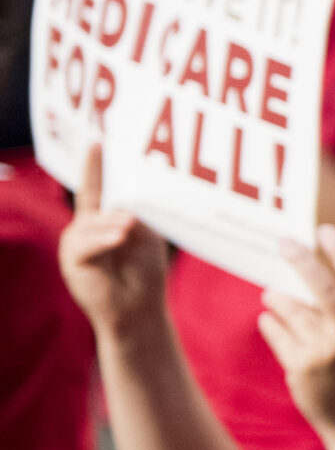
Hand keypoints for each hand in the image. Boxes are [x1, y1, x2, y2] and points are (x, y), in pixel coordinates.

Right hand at [57, 147, 168, 343]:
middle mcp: (86, 227)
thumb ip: (133, 219)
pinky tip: (118, 237)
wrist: (139, 309)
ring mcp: (77, 243)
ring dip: (112, 225)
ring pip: (91, 223)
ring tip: (128, 230)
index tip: (97, 140)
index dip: (94, 164)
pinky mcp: (73, 261)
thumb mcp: (146, 238)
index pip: (96, 186)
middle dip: (110, 203)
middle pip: (93, 202)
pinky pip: (85, 243)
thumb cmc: (145, 272)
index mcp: (104, 218)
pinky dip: (103, 239)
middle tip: (131, 221)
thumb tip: (122, 211)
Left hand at [259, 226, 334, 447]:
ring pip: (291, 309)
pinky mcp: (303, 367)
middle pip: (324, 286)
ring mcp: (328, 350)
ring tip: (270, 294)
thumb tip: (305, 280)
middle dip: (302, 259)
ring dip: (277, 297)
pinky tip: (269, 321)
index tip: (323, 231)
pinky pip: (277, 333)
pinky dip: (270, 324)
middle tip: (284, 242)